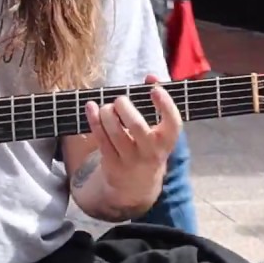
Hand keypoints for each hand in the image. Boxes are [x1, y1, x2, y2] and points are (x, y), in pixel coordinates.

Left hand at [83, 74, 181, 202]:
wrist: (137, 186)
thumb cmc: (150, 146)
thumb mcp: (160, 130)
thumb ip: (158, 102)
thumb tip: (151, 76)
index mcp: (167, 140)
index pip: (173, 123)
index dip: (165, 105)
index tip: (154, 90)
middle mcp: (151, 151)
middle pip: (137, 126)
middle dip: (125, 108)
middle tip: (120, 100)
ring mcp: (131, 159)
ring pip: (115, 133)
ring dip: (107, 113)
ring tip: (107, 107)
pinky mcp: (112, 163)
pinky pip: (101, 139)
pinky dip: (94, 120)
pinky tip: (90, 107)